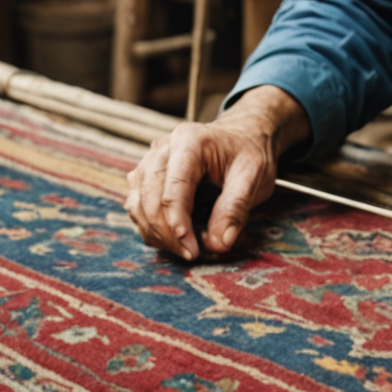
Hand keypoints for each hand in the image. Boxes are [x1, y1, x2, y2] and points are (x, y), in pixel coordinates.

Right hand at [124, 85, 306, 259]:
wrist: (242, 136)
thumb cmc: (248, 152)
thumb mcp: (253, 176)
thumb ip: (235, 209)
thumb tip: (217, 244)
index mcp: (189, 142)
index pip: (173, 187)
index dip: (178, 223)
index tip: (192, 249)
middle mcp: (163, 149)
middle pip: (149, 197)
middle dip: (166, 233)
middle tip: (191, 255)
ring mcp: (150, 161)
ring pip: (137, 204)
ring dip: (156, 233)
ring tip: (184, 249)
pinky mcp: (146, 176)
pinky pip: (138, 207)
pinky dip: (151, 228)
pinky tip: (174, 239)